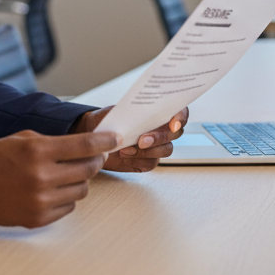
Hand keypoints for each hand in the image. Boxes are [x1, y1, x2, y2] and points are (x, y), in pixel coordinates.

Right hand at [0, 129, 120, 227]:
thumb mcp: (22, 138)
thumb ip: (53, 141)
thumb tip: (84, 145)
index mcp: (38, 151)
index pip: (84, 145)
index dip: (104, 141)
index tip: (115, 139)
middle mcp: (42, 176)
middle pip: (88, 169)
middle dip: (95, 160)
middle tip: (94, 156)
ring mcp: (41, 200)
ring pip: (81, 190)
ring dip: (79, 180)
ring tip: (64, 174)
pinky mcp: (38, 218)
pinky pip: (68, 208)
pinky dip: (65, 198)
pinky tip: (52, 190)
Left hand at [70, 107, 188, 172]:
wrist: (93, 137)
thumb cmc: (106, 120)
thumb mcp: (116, 111)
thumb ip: (131, 112)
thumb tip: (139, 114)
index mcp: (157, 111)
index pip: (179, 112)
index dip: (181, 117)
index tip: (173, 123)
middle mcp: (160, 129)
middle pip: (175, 133)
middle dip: (160, 137)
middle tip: (142, 140)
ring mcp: (155, 146)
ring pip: (166, 150)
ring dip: (149, 150)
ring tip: (128, 148)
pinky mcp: (146, 160)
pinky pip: (151, 163)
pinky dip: (139, 159)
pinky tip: (125, 153)